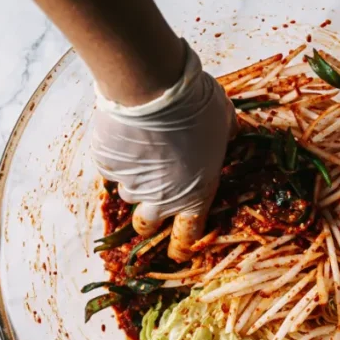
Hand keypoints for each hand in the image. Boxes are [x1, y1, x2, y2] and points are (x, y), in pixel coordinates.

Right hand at [91, 39, 235, 261]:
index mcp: (194, 195)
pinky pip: (109, 167)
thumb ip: (226, 136)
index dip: (181, 246)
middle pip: (147, 225)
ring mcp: (130, 183)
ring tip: (139, 154)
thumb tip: (233, 134)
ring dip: (132, 181)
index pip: (187, 236)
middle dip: (147, 219)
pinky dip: (114, 157)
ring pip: (126, 193)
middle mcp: (161, 199)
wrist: (153, 89)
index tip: (177, 250)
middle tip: (149, 200)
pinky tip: (122, 135)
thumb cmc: (197, 107)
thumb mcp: (224, 121)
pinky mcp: (106, 165)